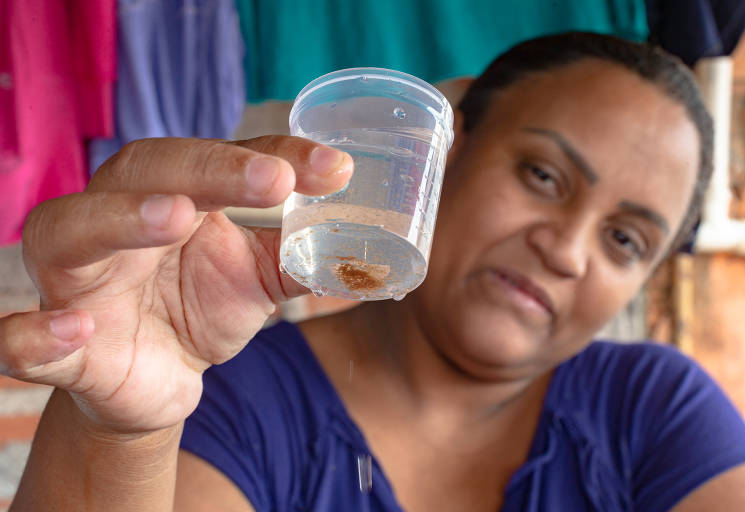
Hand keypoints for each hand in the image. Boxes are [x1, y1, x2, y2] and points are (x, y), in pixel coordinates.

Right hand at [0, 137, 352, 432]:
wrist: (157, 380)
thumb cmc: (199, 308)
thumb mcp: (257, 278)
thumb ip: (298, 254)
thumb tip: (358, 238)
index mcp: (171, 196)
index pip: (220, 161)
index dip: (275, 157)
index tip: (336, 168)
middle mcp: (117, 222)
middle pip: (147, 173)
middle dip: (208, 171)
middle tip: (272, 180)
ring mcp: (80, 280)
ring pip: (73, 231)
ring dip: (121, 219)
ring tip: (176, 217)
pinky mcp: (60, 346)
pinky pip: (23, 337)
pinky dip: (33, 333)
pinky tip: (72, 328)